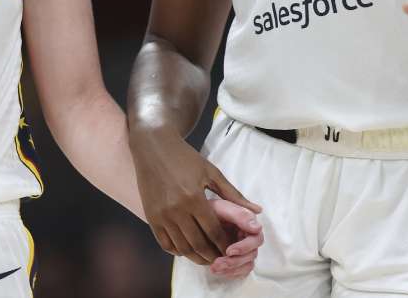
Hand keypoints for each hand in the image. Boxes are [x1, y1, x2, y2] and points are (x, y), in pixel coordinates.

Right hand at [130, 127, 261, 265]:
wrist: (153, 146)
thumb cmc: (185, 157)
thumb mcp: (211, 172)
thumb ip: (233, 194)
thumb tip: (257, 210)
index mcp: (194, 197)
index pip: (213, 231)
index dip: (224, 244)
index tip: (232, 250)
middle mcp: (176, 209)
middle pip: (197, 243)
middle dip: (212, 255)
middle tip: (221, 260)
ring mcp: (161, 215)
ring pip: (181, 247)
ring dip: (195, 257)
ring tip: (206, 258)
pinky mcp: (150, 217)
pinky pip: (164, 243)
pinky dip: (177, 251)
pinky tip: (187, 250)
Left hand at [206, 199, 262, 278]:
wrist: (195, 218)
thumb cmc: (209, 210)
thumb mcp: (221, 208)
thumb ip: (239, 215)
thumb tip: (258, 228)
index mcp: (250, 224)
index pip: (256, 239)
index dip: (244, 247)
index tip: (229, 251)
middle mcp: (250, 238)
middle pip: (252, 254)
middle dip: (235, 261)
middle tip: (217, 262)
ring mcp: (245, 250)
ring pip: (246, 265)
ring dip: (231, 269)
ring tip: (213, 268)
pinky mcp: (238, 260)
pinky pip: (239, 271)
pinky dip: (229, 273)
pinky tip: (215, 270)